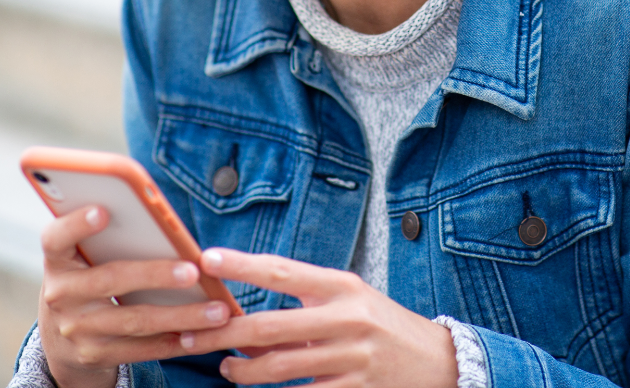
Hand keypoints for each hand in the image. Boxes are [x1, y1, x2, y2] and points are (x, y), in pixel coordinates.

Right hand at [37, 206, 234, 387]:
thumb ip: (109, 239)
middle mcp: (60, 295)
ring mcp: (76, 329)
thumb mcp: (83, 258)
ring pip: (136, 320)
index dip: (76, 224)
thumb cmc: (87, 280)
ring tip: (218, 309)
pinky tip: (204, 334)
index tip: (102, 211)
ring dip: (181, 315)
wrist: (61, 340)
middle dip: (156, 274)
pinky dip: (177, 341)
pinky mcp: (95, 356)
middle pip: (111, 279)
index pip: (56, 238)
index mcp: (58, 261)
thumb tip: (163, 224)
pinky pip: (143, 349)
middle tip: (193, 270)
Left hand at [181, 249, 459, 387]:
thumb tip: (245, 314)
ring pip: (279, 367)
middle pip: (269, 325)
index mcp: (343, 286)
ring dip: (243, 370)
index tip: (206, 258)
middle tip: (192, 334)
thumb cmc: (381, 326)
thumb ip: (306, 302)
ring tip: (228, 368)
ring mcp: (352, 358)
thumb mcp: (350, 300)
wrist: (437, 362)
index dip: (242, 265)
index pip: (282, 270)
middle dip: (223, 332)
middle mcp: (347, 318)